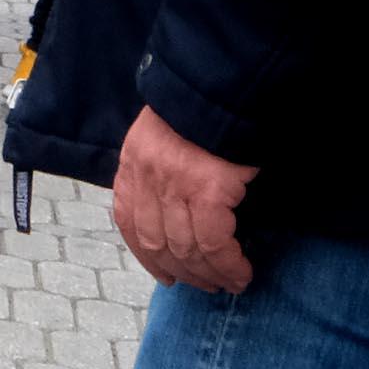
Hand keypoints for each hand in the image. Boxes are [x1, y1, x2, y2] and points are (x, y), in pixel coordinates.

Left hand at [110, 105, 257, 294]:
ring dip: (208, 274)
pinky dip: (228, 265)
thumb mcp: (164, 135)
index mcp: (133, 161)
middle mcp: (147, 177)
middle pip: (157, 243)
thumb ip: (160, 169)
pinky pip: (214, 243)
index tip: (166, 275)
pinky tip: (240, 272)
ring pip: (186, 249)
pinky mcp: (207, 190)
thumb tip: (174, 210)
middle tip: (206, 284)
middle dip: (182, 271)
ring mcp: (175, 185)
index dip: (146, 255)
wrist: (226, 84)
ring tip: (229, 283)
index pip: (128, 221)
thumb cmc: (202, 110)